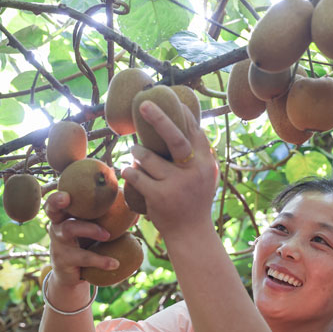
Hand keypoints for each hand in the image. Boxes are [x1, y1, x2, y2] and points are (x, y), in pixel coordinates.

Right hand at [44, 191, 118, 287]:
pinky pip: (83, 257)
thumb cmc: (85, 247)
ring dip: (90, 228)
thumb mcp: (94, 231)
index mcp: (65, 215)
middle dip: (57, 201)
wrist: (74, 277)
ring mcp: (58, 244)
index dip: (58, 192)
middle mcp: (57, 226)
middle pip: (52, 209)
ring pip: (70, 229)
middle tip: (66, 198)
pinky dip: (101, 260)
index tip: (67, 189)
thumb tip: (137, 212)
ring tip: (108, 235)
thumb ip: (111, 220)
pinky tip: (115, 263)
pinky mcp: (64, 261)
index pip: (58, 198)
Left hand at [121, 102, 218, 238]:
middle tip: (143, 104)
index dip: (181, 113)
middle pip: (175, 136)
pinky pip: (137, 175)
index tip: (168, 98)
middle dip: (158, 118)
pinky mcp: (159, 196)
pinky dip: (129, 171)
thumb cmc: (194, 201)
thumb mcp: (204, 176)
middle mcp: (194, 171)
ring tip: (135, 151)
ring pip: (148, 157)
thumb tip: (187, 120)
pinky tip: (127, 171)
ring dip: (137, 151)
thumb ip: (197, 154)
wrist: (191, 233)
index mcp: (205, 162)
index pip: (194, 130)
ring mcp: (177, 184)